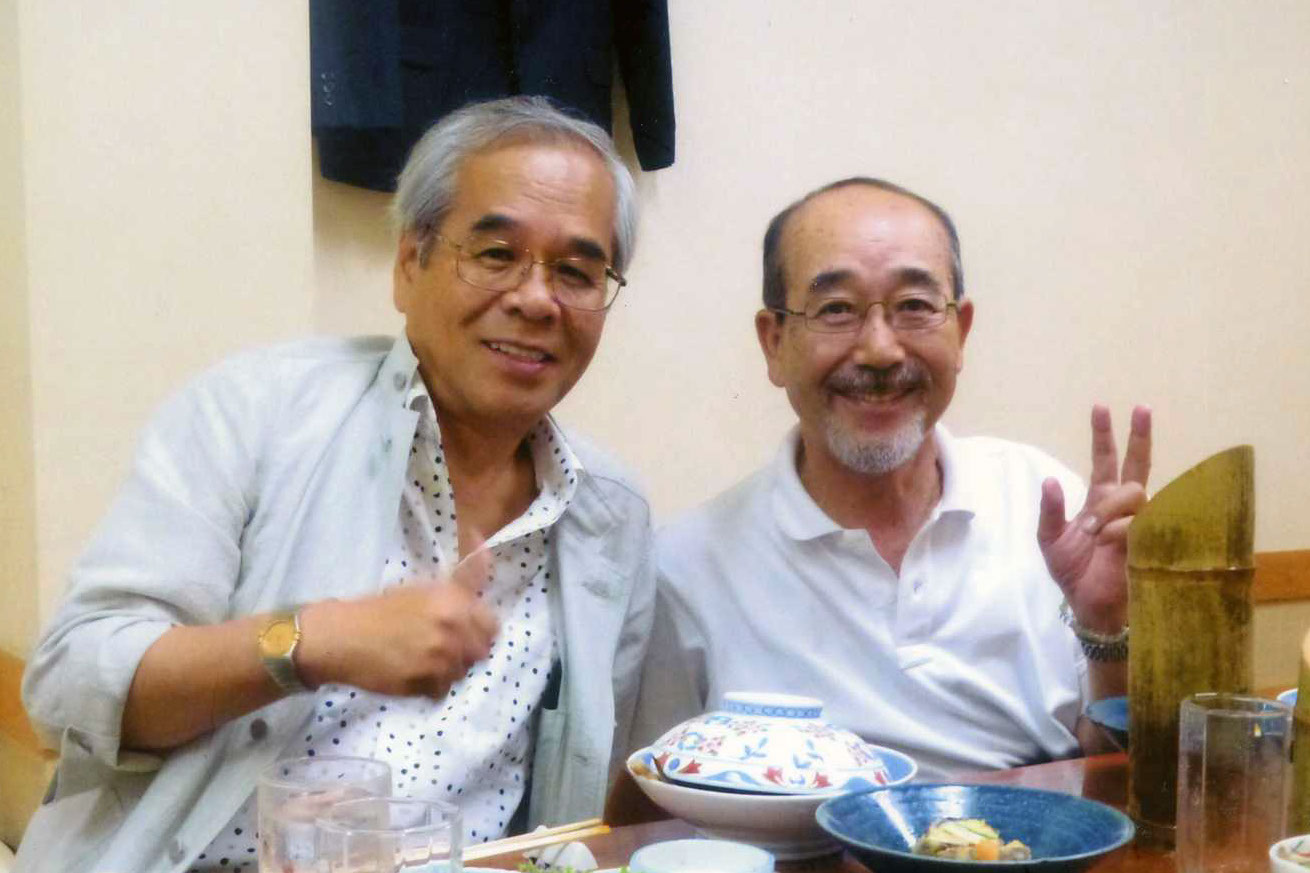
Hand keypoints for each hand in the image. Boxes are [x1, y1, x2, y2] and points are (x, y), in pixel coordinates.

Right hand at [296, 545, 498, 697]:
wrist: (342, 637)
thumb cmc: (380, 608)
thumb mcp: (425, 587)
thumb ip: (463, 575)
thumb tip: (482, 536)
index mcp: (454, 602)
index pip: (492, 626)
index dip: (479, 629)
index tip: (463, 630)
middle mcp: (452, 630)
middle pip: (480, 652)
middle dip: (465, 650)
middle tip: (440, 646)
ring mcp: (439, 659)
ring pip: (460, 672)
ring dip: (446, 669)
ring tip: (421, 659)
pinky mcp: (424, 684)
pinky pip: (441, 691)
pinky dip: (429, 686)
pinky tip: (411, 672)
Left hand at [1038, 405, 1151, 633]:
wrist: (1089, 606)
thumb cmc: (1073, 572)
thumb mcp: (1049, 539)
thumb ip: (1050, 510)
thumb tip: (1050, 479)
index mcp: (1098, 501)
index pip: (1105, 461)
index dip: (1104, 435)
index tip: (1102, 407)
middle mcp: (1121, 507)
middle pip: (1135, 465)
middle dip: (1139, 436)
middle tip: (1142, 407)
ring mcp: (1139, 521)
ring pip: (1133, 494)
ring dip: (1108, 509)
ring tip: (1092, 533)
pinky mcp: (1149, 540)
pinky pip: (1137, 522)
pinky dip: (1117, 530)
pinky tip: (1106, 542)